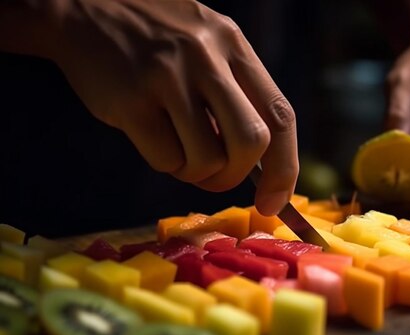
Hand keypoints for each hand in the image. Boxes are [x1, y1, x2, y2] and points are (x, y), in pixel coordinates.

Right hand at [51, 0, 296, 214]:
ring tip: (180, 150)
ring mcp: (167, 77)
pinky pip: (166, 159)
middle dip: (237, 175)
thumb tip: (259, 164)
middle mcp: (206, 57)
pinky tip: (154, 138)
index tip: (275, 201)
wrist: (83, 9)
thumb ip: (235, 91)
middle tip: (219, 177)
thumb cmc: (155, 41)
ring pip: (207, 159)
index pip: (280, 115)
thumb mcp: (207, 43)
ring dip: (197, 173)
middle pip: (251, 142)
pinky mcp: (131, 101)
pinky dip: (167, 163)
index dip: (286, 167)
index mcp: (233, 44)